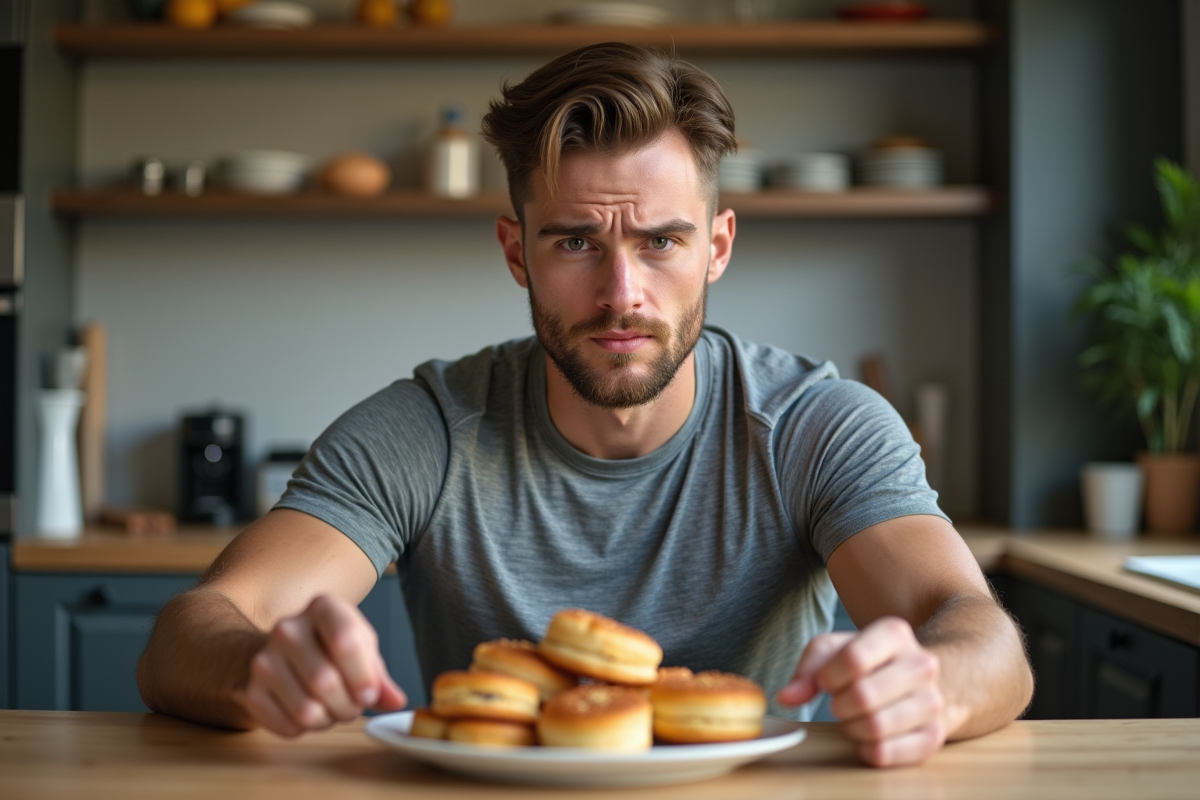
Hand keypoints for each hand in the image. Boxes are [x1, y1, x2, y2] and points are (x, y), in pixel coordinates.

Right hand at [241, 594, 406, 736]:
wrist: (282, 652)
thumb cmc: (330, 647)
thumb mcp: (361, 649)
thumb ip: (380, 676)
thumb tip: (396, 701)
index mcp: (323, 607)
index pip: (346, 640)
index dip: (363, 677)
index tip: (370, 695)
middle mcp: (289, 628)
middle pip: (325, 681)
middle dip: (348, 706)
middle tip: (353, 707)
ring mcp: (264, 658)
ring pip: (306, 709)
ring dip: (328, 720)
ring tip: (332, 709)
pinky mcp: (251, 689)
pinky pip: (286, 725)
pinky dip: (304, 729)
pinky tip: (308, 713)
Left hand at [777, 616, 944, 766]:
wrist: (916, 681)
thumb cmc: (867, 662)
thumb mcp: (833, 650)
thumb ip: (808, 668)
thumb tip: (786, 697)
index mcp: (895, 633)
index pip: (853, 658)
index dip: (828, 677)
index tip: (826, 683)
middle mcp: (921, 665)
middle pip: (864, 696)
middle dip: (839, 706)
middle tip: (839, 703)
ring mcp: (932, 702)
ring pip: (876, 728)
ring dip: (852, 729)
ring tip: (854, 719)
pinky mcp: (934, 736)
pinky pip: (886, 753)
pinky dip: (866, 749)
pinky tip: (867, 737)